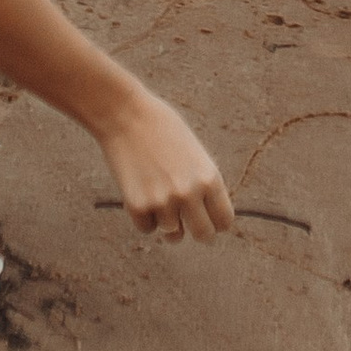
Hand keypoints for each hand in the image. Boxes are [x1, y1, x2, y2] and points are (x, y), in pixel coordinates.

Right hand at [99, 88, 235, 242]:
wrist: (125, 115)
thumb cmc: (162, 129)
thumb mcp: (194, 153)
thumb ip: (203, 183)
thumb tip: (207, 215)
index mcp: (209, 177)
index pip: (224, 221)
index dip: (217, 222)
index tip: (209, 219)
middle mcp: (189, 193)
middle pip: (204, 236)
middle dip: (198, 232)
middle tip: (189, 223)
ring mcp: (163, 202)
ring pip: (172, 235)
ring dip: (167, 223)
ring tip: (159, 196)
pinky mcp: (137, 207)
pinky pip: (147, 228)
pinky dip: (144, 217)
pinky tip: (140, 191)